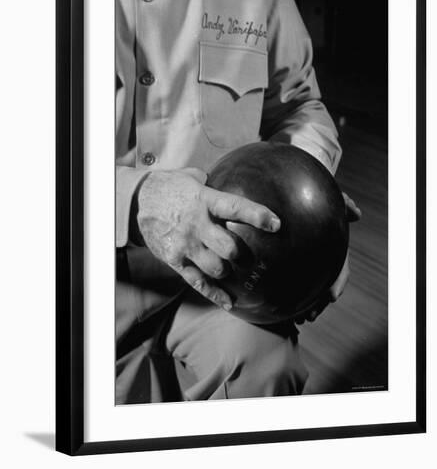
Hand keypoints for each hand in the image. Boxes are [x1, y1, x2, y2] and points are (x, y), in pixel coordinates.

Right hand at [136, 168, 280, 310]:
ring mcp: (185, 245)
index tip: (276, 224)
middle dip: (242, 253)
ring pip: (216, 268)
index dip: (257, 216)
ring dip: (227, 270)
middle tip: (246, 254)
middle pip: (229, 247)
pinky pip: (198, 282)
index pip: (235, 208)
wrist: (137, 200)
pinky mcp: (175, 260)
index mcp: (204, 201)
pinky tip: (229, 302)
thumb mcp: (192, 178)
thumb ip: (213, 185)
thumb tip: (233, 182)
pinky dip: (214, 294)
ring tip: (229, 267)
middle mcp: (197, 225)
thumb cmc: (169, 187)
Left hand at [294, 192, 360, 323]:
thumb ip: (340, 203)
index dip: (337, 283)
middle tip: (309, 316)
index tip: (333, 296)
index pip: (339, 269)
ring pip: (305, 288)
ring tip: (294, 320)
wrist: (289, 192)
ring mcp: (300, 263)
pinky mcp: (281, 263)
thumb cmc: (311, 195)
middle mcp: (317, 259)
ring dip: (301, 306)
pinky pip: (283, 282)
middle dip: (317, 303)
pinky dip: (281, 296)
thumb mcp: (327, 198)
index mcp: (330, 248)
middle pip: (321, 286)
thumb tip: (357, 213)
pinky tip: (272, 307)